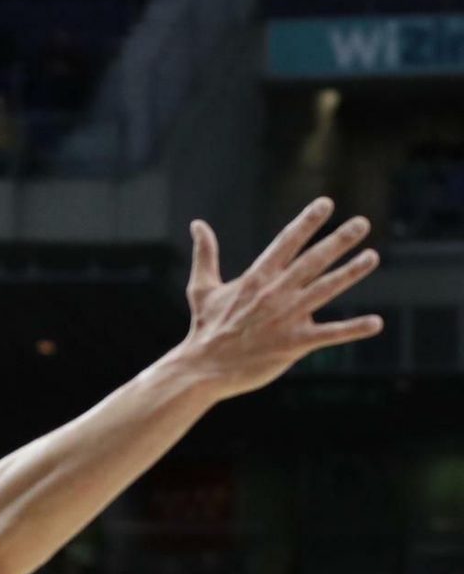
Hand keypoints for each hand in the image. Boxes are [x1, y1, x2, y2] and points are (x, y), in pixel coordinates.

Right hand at [179, 198, 380, 398]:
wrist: (202, 369)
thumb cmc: (204, 329)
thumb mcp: (202, 288)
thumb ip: (205, 254)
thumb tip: (197, 224)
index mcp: (256, 278)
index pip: (286, 242)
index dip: (307, 222)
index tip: (326, 204)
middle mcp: (275, 293)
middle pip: (313, 261)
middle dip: (338, 241)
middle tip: (362, 223)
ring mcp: (286, 318)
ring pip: (325, 289)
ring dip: (351, 273)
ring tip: (372, 257)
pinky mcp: (293, 344)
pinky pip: (329, 334)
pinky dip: (353, 329)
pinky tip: (376, 323)